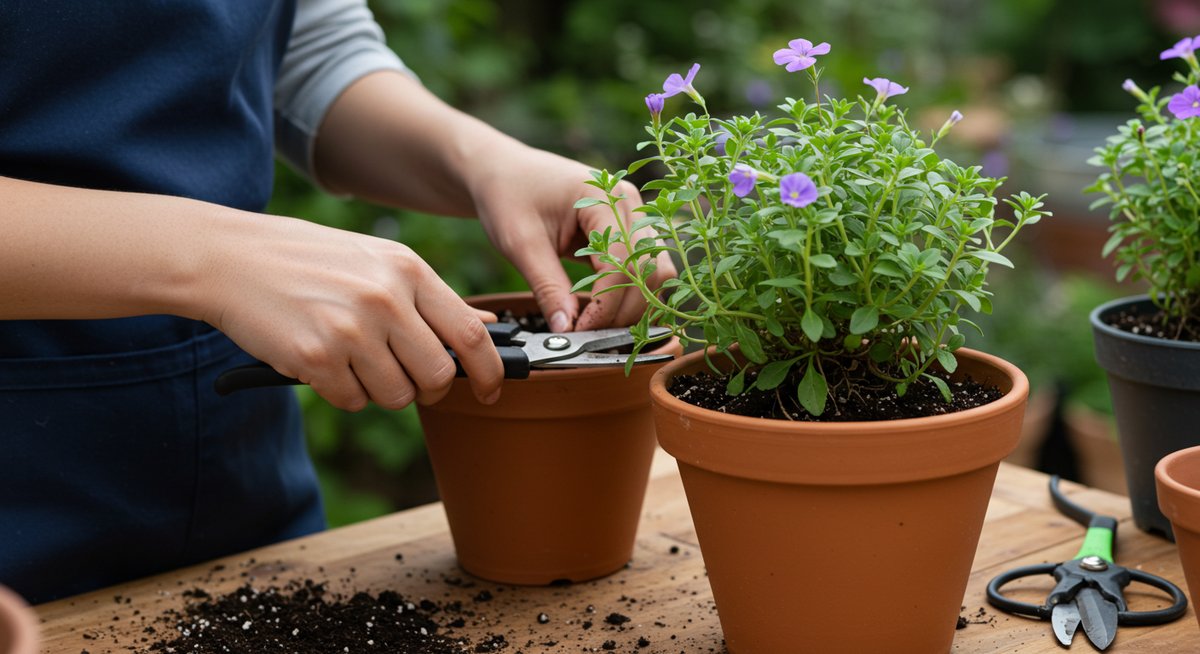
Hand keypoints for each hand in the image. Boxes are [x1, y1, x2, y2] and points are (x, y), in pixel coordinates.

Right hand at [198, 213, 504, 410]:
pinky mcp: (316, 357)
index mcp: (407, 269)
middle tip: (406, 378)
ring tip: (352, 359)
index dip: (489, 370)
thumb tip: (484, 328)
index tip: (490, 389)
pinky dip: (342, 393)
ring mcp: (351, 329)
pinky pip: (353, 401)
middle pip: (438, 374)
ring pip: (397, 395)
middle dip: (427, 387)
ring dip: (380, 390)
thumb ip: (429, 297)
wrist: (228, 257)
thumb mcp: (377, 260)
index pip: (470, 334)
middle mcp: (385, 297)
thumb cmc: (306, 259)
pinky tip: (322, 361)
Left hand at [467, 145, 677, 331]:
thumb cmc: (508, 196)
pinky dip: (630, 294)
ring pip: (656, 273)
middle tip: (588, 335)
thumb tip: (566, 331)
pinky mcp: (630, 230)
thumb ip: (548, 287)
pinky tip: (601, 310)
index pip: (623, 264)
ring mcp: (635, 216)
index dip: (605, 306)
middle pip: (649, 271)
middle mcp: (630, 204)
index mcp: (605, 197)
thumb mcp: (520, 243)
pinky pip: (645, 269)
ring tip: (597, 325)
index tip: (578, 331)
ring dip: (634, 305)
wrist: (503, 171)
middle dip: (623, 312)